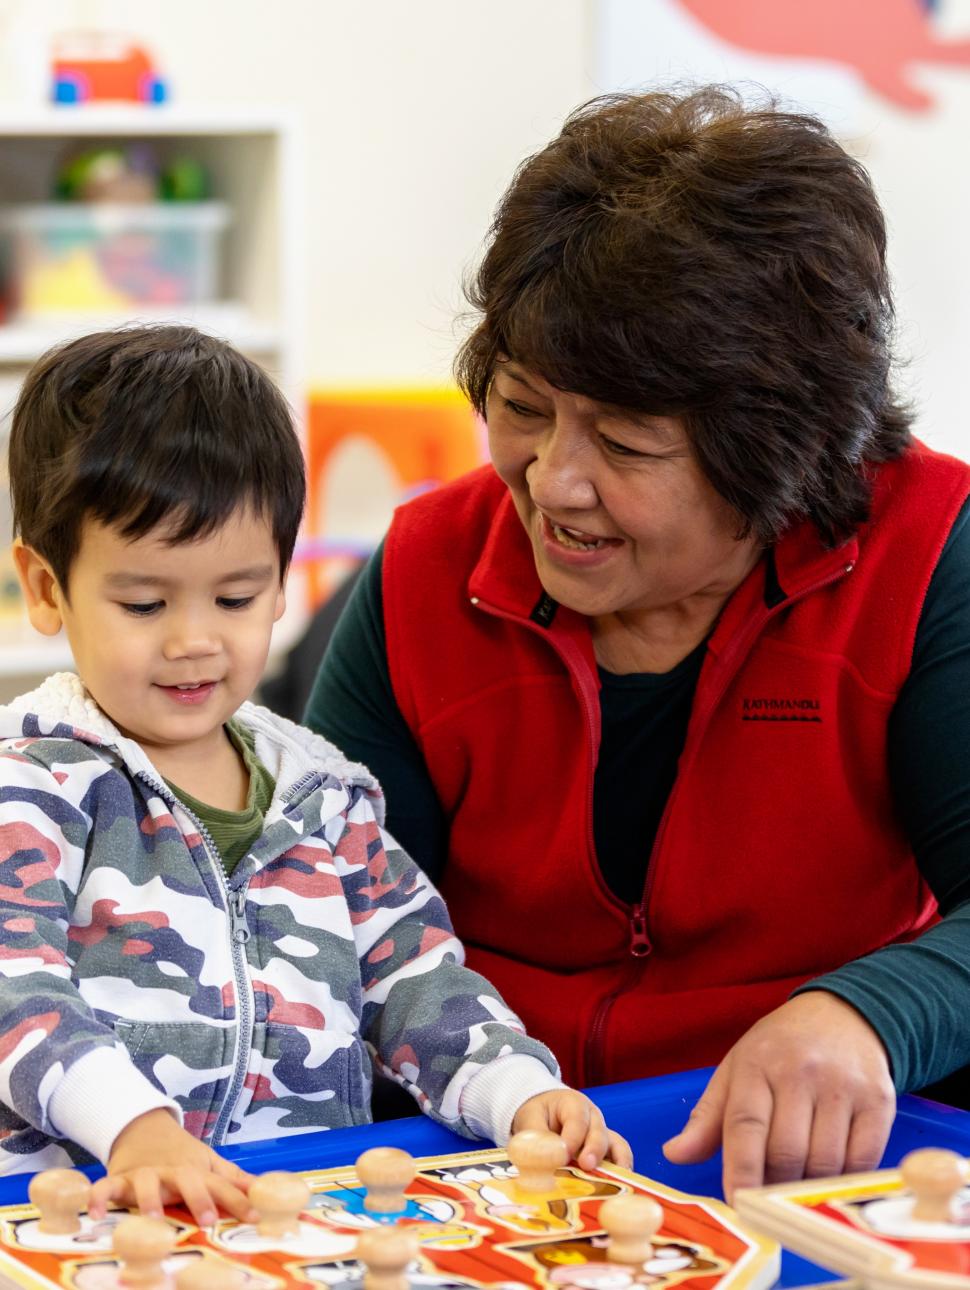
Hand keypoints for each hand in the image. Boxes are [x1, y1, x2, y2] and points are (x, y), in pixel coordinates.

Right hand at [88, 1108, 256, 1226]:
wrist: (144, 1128)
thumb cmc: (181, 1155)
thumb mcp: (209, 1162)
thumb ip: (233, 1178)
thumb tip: (264, 1188)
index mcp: (196, 1171)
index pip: (221, 1185)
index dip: (238, 1200)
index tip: (253, 1216)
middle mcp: (172, 1172)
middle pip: (187, 1181)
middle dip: (199, 1199)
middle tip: (208, 1219)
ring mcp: (145, 1174)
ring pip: (147, 1182)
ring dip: (150, 1199)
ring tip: (154, 1219)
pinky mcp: (119, 1178)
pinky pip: (106, 1186)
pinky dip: (98, 1197)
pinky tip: (96, 1214)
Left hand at [512, 1088, 633, 1170]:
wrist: (545, 1113)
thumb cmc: (539, 1115)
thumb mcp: (530, 1118)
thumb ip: (537, 1138)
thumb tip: (546, 1161)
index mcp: (573, 1103)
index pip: (577, 1119)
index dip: (572, 1138)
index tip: (564, 1156)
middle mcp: (593, 1117)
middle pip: (599, 1131)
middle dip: (594, 1149)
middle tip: (586, 1165)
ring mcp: (603, 1134)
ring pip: (615, 1145)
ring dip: (614, 1163)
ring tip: (610, 1181)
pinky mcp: (607, 1151)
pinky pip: (620, 1158)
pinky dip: (621, 1172)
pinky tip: (617, 1188)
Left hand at [662, 992, 895, 1202]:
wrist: (843, 1015)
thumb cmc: (780, 1049)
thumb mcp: (737, 1069)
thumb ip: (707, 1117)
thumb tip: (674, 1154)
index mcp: (757, 1064)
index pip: (745, 1126)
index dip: (740, 1172)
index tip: (736, 1204)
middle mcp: (800, 1072)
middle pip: (786, 1152)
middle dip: (774, 1188)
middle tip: (769, 1203)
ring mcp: (843, 1086)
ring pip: (825, 1162)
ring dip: (809, 1188)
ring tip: (797, 1189)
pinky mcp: (879, 1100)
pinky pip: (862, 1161)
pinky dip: (845, 1182)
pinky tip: (831, 1178)